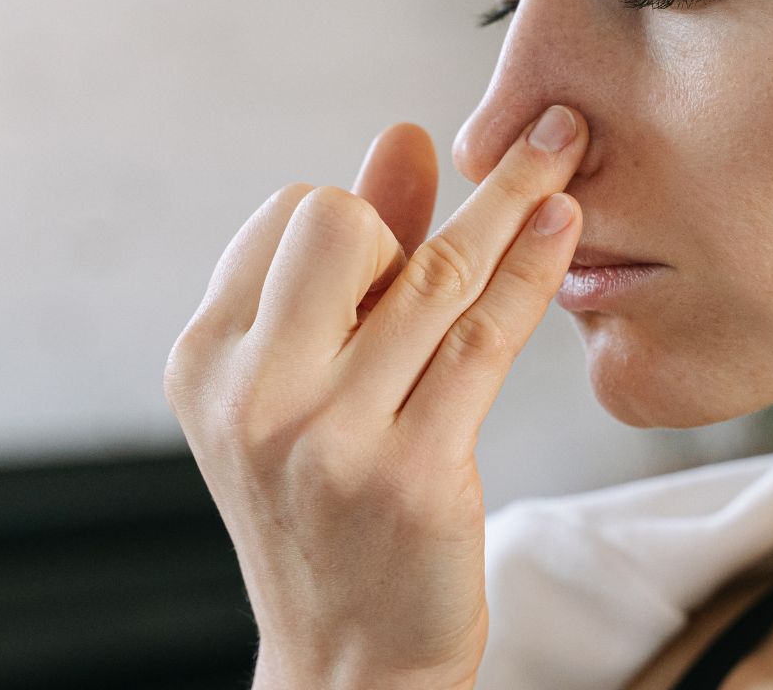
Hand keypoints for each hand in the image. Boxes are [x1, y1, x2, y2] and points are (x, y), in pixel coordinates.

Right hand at [164, 105, 587, 689]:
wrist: (348, 664)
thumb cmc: (329, 508)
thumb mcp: (305, 385)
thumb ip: (349, 261)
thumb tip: (403, 135)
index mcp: (206, 361)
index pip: (285, 217)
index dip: (352, 217)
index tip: (390, 246)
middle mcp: (255, 396)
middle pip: (338, 222)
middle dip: (400, 214)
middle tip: (433, 258)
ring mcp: (332, 439)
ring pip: (435, 274)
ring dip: (512, 195)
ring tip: (566, 144)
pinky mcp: (415, 476)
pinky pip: (486, 338)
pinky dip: (532, 267)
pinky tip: (564, 220)